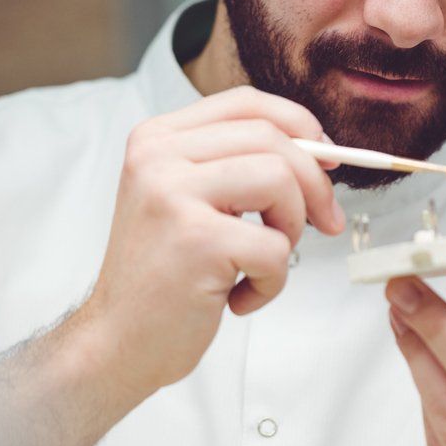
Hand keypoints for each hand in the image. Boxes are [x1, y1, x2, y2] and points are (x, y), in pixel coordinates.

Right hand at [81, 86, 345, 394]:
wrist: (117, 342)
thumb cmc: (164, 276)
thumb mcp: (191, 201)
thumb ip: (238, 165)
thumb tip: (321, 152)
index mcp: (157, 139)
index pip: (246, 103)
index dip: (299, 124)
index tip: (327, 160)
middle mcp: (158, 157)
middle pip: (273, 140)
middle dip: (315, 185)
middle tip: (326, 223)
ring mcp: (173, 194)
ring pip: (281, 181)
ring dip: (292, 230)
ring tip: (264, 261)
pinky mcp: (196, 240)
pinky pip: (274, 247)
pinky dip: (271, 281)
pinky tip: (238, 297)